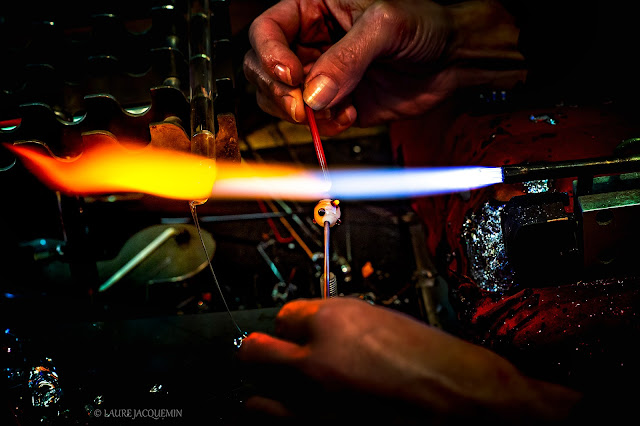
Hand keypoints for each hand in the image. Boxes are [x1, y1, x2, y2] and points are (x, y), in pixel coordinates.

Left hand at [236, 297, 580, 423]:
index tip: (291, 328)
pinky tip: (297, 410)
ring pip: (256, 394)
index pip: (285, 314)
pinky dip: (284, 415)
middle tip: (264, 351)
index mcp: (336, 319)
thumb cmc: (443, 364)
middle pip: (254, 349)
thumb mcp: (388, 323)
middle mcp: (315, 358)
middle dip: (260, 349)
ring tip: (278, 388)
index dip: (290, 323)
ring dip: (266, 387)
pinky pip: (281, 422)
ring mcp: (314, 400)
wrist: (467, 405)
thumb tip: (322, 330)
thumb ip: (346, 327)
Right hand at [244, 0, 526, 134]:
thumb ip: (347, 57)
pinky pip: (312, 121)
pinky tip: (349, 115)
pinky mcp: (335, 103)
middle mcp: (310, 43)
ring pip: (281, 99)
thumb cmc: (424, 23)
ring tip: (337, 109)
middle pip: (264, 69)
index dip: (270, 56)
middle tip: (303, 107)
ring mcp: (320, 76)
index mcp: (312, 9)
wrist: (452, 58)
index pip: (267, 31)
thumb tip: (313, 94)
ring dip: (302, 113)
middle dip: (280, 92)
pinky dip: (324, 125)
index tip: (292, 77)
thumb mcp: (385, 25)